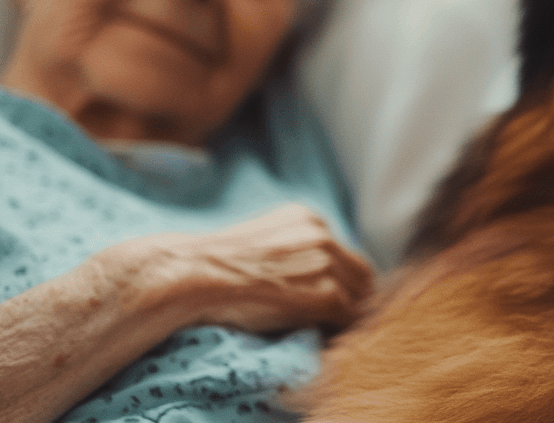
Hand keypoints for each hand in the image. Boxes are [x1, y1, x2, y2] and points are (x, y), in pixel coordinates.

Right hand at [123, 204, 375, 332]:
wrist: (193, 276)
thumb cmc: (215, 266)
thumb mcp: (262, 240)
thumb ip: (294, 248)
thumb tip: (317, 273)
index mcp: (308, 217)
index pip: (344, 253)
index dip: (341, 280)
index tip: (330, 299)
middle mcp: (323, 234)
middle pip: (360, 274)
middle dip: (349, 298)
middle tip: (329, 320)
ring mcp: (327, 263)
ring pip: (358, 297)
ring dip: (344, 316)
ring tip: (319, 330)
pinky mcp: (326, 294)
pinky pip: (347, 319)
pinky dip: (336, 331)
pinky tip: (314, 335)